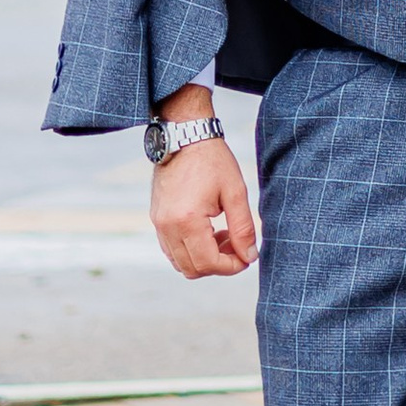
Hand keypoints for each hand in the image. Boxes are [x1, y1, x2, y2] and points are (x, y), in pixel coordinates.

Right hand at [151, 100, 257, 279]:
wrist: (185, 135)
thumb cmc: (212, 159)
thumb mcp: (236, 192)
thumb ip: (244, 229)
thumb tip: (249, 257)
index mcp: (187, 220)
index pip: (208, 263)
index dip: (232, 267)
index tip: (247, 256)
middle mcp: (167, 226)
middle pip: (193, 269)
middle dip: (219, 264)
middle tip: (236, 244)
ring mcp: (158, 223)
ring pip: (180, 263)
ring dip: (204, 258)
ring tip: (223, 234)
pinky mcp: (156, 219)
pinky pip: (171, 249)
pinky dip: (191, 249)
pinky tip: (208, 230)